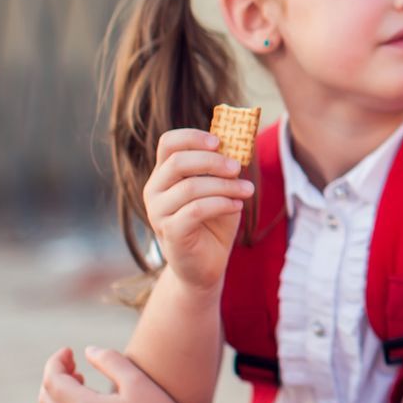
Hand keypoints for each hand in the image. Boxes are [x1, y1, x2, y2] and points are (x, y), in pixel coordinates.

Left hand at [37, 346, 203, 402]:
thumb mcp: (137, 381)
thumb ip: (110, 360)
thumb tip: (89, 351)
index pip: (53, 381)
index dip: (56, 361)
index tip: (70, 350)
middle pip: (45, 398)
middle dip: (54, 376)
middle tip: (73, 362)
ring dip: (58, 394)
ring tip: (81, 379)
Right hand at [143, 128, 253, 293]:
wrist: (206, 265)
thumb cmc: (214, 222)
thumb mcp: (221, 189)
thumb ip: (224, 168)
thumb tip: (240, 142)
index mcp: (165, 174)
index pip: (168, 143)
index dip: (193, 137)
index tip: (219, 141)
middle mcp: (155, 190)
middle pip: (178, 162)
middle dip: (213, 161)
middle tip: (238, 167)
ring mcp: (158, 212)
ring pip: (190, 187)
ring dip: (225, 185)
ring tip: (247, 190)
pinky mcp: (170, 232)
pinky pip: (196, 210)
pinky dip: (221, 204)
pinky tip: (238, 206)